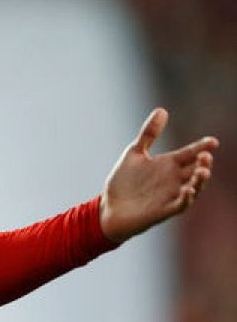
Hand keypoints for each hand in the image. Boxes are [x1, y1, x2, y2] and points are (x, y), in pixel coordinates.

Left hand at [100, 108, 217, 242]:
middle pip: (196, 170)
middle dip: (203, 163)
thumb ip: (149, 134)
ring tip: (202, 171)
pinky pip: (180, 205)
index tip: (212, 142)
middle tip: (205, 155)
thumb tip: (162, 110)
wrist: (108, 207)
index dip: (202, 147)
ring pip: (194, 188)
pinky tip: (187, 189)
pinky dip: (186, 198)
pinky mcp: (163, 210)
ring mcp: (171, 195)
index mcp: (169, 164)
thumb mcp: (135, 153)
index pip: (190, 154)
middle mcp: (174, 179)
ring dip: (200, 181)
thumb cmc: (124, 182)